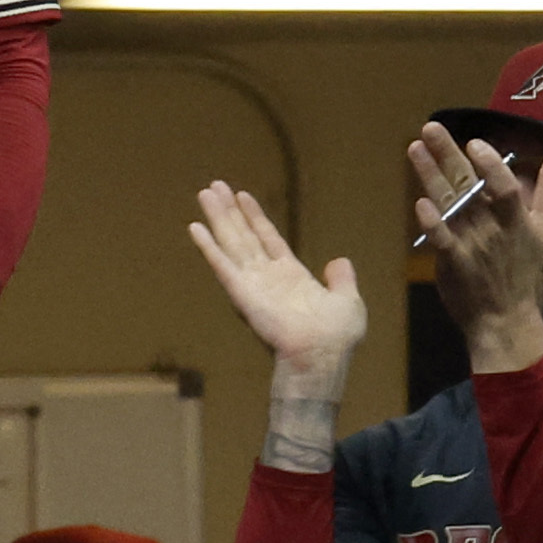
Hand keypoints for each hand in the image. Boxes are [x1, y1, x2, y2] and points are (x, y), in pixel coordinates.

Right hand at [188, 180, 365, 392]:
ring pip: (232, 243)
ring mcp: (253, 283)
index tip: (242, 195)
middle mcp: (267, 276)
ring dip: (217, 218)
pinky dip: (208, 247)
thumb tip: (339, 261)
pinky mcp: (242, 293)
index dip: (255, 216)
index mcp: (291, 276)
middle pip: (244, 235)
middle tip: (213, 187)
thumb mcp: (347, 300)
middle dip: (229, 211)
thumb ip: (341, 279)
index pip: (268, 238)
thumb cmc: (337, 335)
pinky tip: (195, 228)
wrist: (322, 355)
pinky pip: (222, 266)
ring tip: (204, 193)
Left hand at [410, 122, 542, 372]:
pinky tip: (420, 203)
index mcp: (518, 218)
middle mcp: (494, 227)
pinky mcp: (453, 261)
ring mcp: (473, 244)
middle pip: (470, 185)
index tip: (475, 142)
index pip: (505, 186)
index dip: (491, 164)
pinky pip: (441, 239)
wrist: (506, 315)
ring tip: (414, 147)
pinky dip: (433, 222)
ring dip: (430, 175)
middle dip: (449, 154)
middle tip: (430, 126)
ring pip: (450, 204)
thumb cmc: (525, 267)